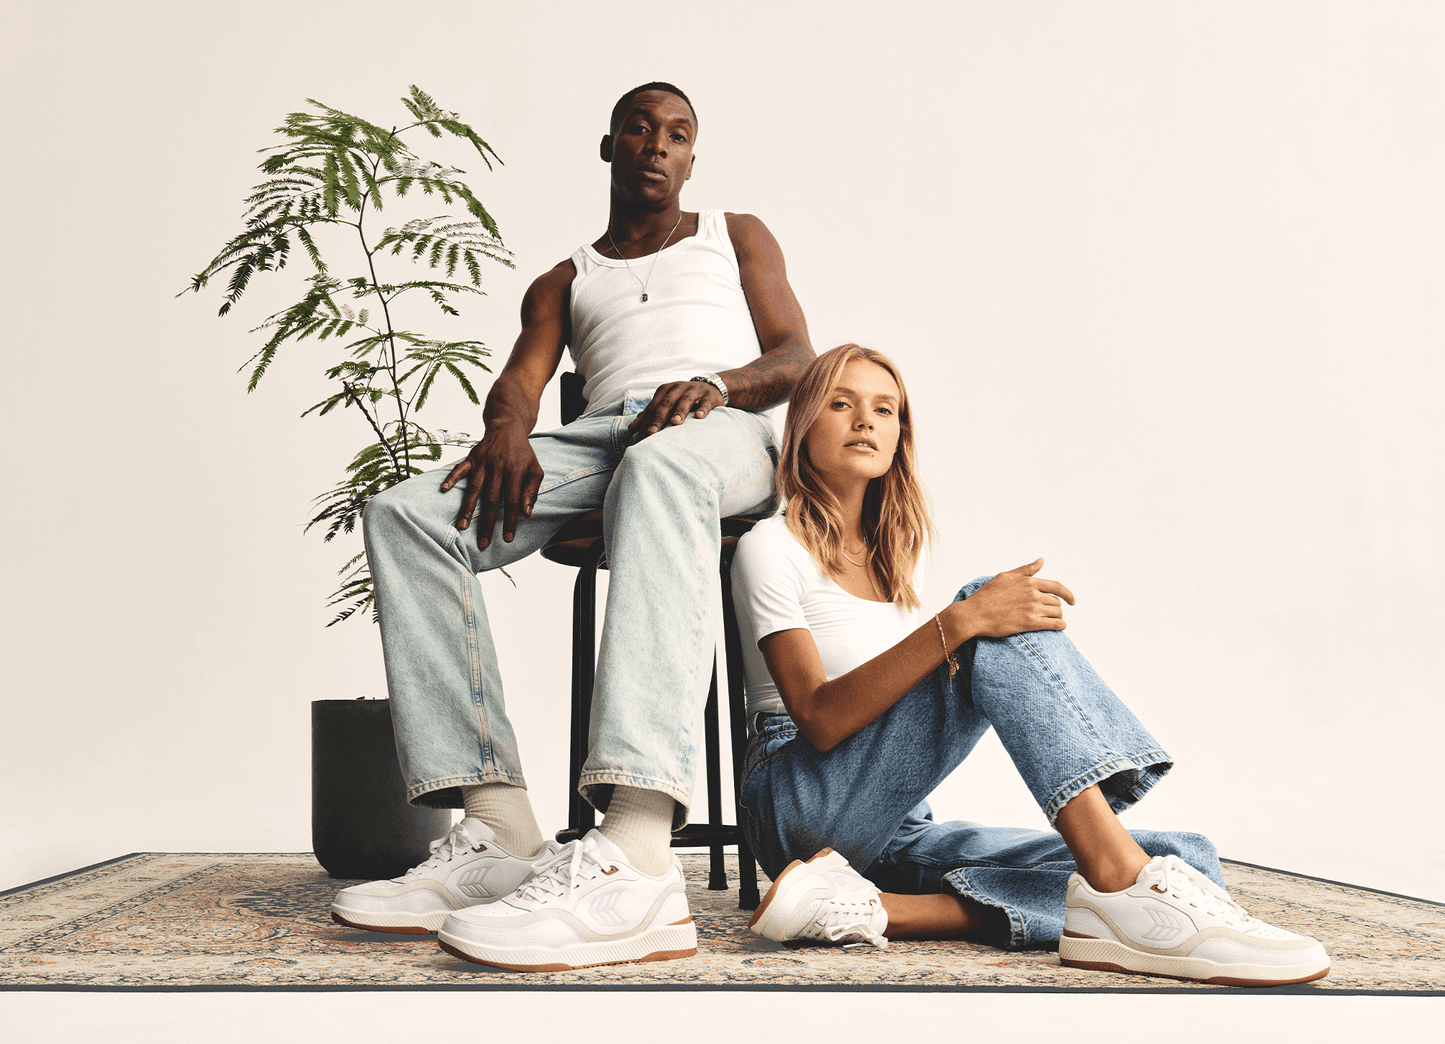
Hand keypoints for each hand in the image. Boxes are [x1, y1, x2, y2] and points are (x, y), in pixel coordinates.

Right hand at [439, 426, 543, 548]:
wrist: (508, 427)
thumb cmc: (524, 453)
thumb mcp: (536, 470)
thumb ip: (532, 492)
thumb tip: (526, 514)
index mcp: (515, 472)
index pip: (512, 502)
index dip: (510, 521)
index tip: (506, 538)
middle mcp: (498, 468)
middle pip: (491, 500)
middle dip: (487, 523)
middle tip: (483, 543)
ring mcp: (483, 462)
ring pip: (474, 488)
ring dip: (467, 508)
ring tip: (462, 526)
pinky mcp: (472, 457)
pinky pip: (460, 468)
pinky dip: (451, 478)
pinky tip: (444, 489)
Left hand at [627, 380, 723, 438]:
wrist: (710, 387)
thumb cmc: (683, 398)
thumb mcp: (667, 401)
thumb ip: (651, 413)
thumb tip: (632, 428)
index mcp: (666, 390)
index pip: (654, 406)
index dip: (646, 419)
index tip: (641, 434)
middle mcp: (678, 388)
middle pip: (667, 403)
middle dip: (659, 418)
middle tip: (652, 432)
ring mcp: (694, 391)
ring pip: (685, 400)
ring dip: (680, 411)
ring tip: (675, 422)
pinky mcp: (709, 396)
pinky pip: (706, 402)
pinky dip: (703, 409)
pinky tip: (700, 417)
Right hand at [961, 558, 1075, 637]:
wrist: (975, 614)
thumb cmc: (987, 595)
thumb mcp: (1005, 576)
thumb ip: (1026, 569)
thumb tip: (1042, 560)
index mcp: (1028, 582)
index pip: (1057, 586)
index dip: (1068, 594)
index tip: (1072, 601)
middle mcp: (1033, 594)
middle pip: (1056, 602)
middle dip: (1056, 608)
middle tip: (1051, 613)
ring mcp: (1032, 609)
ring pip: (1057, 613)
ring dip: (1058, 617)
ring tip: (1053, 620)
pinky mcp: (1029, 623)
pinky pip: (1054, 624)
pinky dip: (1060, 626)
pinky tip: (1060, 627)